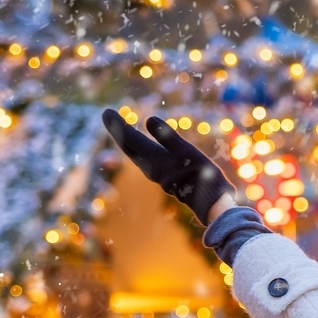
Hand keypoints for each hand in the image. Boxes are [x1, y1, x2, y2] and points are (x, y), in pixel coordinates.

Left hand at [101, 110, 235, 223]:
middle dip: (117, 131)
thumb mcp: (187, 153)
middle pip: (128, 147)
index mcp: (154, 160)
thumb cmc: (202, 178)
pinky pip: (145, 158)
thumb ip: (168, 136)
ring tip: (121, 128)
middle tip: (107, 115)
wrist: (211, 205)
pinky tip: (142, 146)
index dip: (118, 125)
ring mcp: (158, 174)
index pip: (130, 139)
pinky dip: (138, 147)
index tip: (106, 112)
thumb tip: (149, 119)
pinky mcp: (166, 177)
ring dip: (127, 140)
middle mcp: (151, 168)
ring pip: (135, 154)